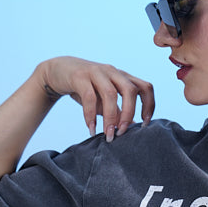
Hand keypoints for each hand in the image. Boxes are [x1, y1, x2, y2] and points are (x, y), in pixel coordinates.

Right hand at [35, 57, 154, 140]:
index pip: (145, 87)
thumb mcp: (104, 98)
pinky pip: (89, 97)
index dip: (149, 105)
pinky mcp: (79, 76)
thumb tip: (131, 127)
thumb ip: (117, 110)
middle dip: (129, 113)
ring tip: (108, 135)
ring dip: (111, 118)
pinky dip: (91, 115)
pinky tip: (91, 128)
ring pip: (110, 94)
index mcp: (123, 77)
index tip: (145, 124)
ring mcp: (96, 72)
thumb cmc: (85, 88)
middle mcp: (113, 72)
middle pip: (131, 90)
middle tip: (123, 132)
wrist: (58, 71)